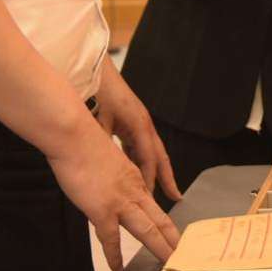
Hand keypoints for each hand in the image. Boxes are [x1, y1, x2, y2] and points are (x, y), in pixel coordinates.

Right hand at [46, 116, 179, 270]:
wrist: (74, 135)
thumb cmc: (83, 142)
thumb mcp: (105, 160)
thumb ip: (110, 176)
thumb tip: (104, 187)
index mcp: (134, 177)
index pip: (153, 204)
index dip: (164, 222)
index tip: (172, 235)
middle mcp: (133, 189)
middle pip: (160, 219)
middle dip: (172, 239)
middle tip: (182, 254)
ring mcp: (120, 200)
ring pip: (147, 230)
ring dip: (160, 248)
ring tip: (169, 262)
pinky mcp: (103, 209)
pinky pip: (111, 239)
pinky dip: (115, 256)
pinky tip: (118, 268)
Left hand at [97, 57, 180, 201]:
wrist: (96, 71)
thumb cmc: (98, 93)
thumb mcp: (98, 122)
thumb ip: (104, 145)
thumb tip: (102, 170)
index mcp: (139, 124)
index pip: (149, 158)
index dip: (150, 179)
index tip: (150, 199)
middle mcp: (144, 124)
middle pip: (159, 156)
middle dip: (167, 177)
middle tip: (175, 197)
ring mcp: (139, 122)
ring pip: (152, 152)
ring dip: (156, 171)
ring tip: (161, 190)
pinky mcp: (132, 121)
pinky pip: (141, 146)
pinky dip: (142, 161)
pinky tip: (138, 172)